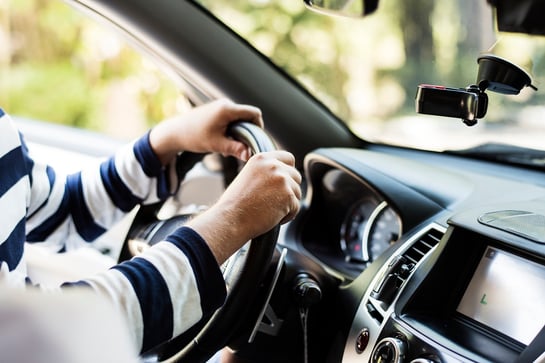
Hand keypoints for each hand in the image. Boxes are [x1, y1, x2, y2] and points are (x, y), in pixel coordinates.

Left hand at [149, 99, 263, 164]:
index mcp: (227, 109)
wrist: (175, 132)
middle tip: (241, 146)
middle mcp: (226, 104)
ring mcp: (221, 106)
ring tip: (229, 145)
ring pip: (239, 118)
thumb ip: (235, 149)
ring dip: (239, 132)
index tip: (254, 140)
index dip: (259, 126)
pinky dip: (232, 129)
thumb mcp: (216, 145)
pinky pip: (232, 118)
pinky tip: (223, 140)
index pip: (254, 113)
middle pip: (248, 116)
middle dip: (248, 131)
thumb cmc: (194, 137)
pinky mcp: (217, 110)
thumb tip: (249, 156)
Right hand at [187, 150, 301, 263]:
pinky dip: (287, 215)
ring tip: (269, 211)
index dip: (288, 171)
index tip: (282, 183)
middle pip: (296, 176)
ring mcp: (282, 180)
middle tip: (273, 202)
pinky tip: (272, 217)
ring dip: (288, 204)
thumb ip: (265, 172)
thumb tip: (283, 176)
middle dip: (289, 190)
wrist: (231, 218)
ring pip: (297, 192)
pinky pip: (296, 206)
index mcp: (262, 159)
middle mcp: (273, 166)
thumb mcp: (248, 176)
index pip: (288, 158)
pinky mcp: (288, 195)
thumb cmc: (235, 204)